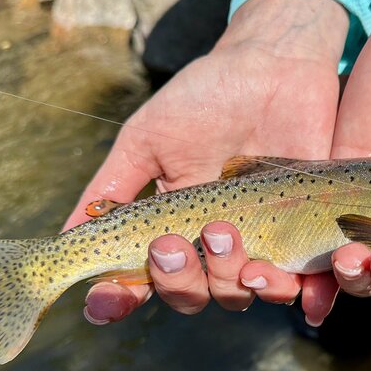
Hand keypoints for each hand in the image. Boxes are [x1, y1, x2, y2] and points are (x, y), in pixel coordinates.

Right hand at [62, 0, 347, 323]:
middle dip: (177, 280)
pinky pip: (301, 283)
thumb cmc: (204, 98)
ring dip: (227, 279)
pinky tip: (287, 283)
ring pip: (239, 293)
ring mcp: (259, 245)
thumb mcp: (148, 139)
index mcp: (171, 230)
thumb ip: (114, 187)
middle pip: (189, 295)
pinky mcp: (304, 238)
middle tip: (172, 244)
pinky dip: (299, 295)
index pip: (141, 281)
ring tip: (223, 232)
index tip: (104, 303)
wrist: (273, 68)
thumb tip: (66, 235)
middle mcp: (211, 248)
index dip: (119, 300)